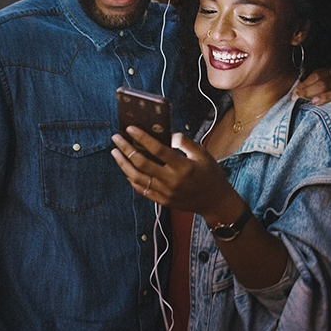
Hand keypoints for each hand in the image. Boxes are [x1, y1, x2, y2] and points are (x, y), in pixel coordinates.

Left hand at [111, 128, 236, 219]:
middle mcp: (172, 180)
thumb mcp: (203, 154)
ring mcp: (166, 193)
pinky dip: (132, 180)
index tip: (130, 128)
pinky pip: (143, 190)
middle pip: (142, 163)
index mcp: (183, 166)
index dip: (142, 138)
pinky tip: (126, 169)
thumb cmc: (210, 174)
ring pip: (138, 178)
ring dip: (124, 164)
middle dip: (126, 149)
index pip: (157, 149)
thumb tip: (168, 135)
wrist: (216, 202)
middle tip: (116, 138)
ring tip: (115, 152)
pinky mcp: (163, 201)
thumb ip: (185, 142)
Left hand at [293, 67, 330, 115]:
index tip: (295, 95)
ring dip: (328, 96)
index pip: (318, 75)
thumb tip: (294, 94)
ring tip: (314, 103)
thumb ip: (302, 89)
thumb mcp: (306, 93)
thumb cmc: (311, 104)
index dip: (305, 84)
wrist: (326, 121)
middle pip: (328, 82)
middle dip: (312, 90)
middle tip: (301, 99)